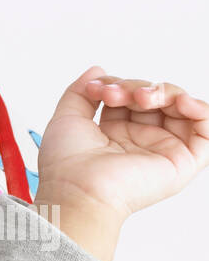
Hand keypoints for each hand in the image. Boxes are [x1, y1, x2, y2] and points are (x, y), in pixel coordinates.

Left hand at [35, 66, 208, 224]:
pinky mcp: (181, 162)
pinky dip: (200, 109)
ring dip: (164, 92)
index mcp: (113, 134)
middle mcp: (138, 142)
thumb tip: (97, 70)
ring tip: (141, 98)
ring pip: (180, 108)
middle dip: (136, 87)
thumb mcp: (66, 118)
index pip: (129, 96)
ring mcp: (161, 151)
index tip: (96, 89)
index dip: (118, 84)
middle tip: (115, 95)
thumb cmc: (66, 166)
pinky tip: (181, 102)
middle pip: (155, 98)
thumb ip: (80, 92)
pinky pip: (205, 130)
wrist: (77, 190)